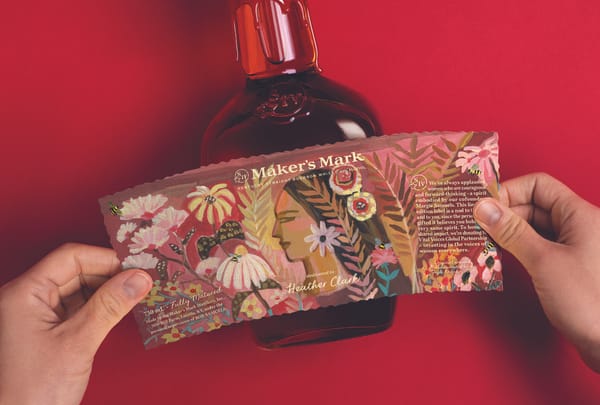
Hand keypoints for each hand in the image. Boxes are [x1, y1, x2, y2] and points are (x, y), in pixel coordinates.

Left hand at [0, 243, 152, 404]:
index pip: (70, 258)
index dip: (105, 259)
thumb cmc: (32, 393)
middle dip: (110, 275)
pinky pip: (78, 308)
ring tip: (135, 295)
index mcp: (24, 294)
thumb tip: (139, 278)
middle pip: (76, 271)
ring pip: (79, 289)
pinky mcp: (47, 331)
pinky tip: (120, 310)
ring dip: (107, 291)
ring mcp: (36, 316)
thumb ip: (110, 307)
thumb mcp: (77, 344)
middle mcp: (27, 299)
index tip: (136, 267)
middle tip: (142, 282)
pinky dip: (100, 307)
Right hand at [473, 173, 599, 371]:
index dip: (509, 191)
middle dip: (503, 214)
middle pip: (533, 205)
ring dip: (507, 233)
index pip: (538, 185)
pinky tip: (499, 257)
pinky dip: (517, 249)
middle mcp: (578, 227)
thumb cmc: (588, 301)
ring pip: (533, 228)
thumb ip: (511, 231)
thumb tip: (483, 207)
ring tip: (482, 241)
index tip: (482, 206)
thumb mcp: (543, 260)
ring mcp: (573, 247)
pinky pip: (536, 247)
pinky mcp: (566, 267)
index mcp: (580, 215)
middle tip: (475, 226)